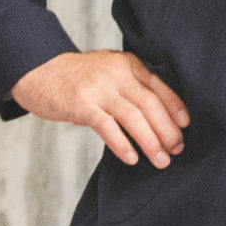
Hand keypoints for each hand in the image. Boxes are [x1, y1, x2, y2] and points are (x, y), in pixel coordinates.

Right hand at [10, 51, 190, 168]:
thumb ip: (131, 86)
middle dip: (167, 130)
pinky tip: (132, 158)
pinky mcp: (82, 104)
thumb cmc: (78, 77)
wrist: (40, 70)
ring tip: (161, 160)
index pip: (159, 87)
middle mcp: (117, 74)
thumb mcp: (109, 71)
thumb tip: (159, 117)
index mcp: (128, 64)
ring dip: (151, 142)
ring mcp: (99, 89)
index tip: (186, 126)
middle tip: (177, 150)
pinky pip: (108, 127)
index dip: (175, 107)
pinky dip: (122, 144)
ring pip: (133, 118)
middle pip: (150, 104)